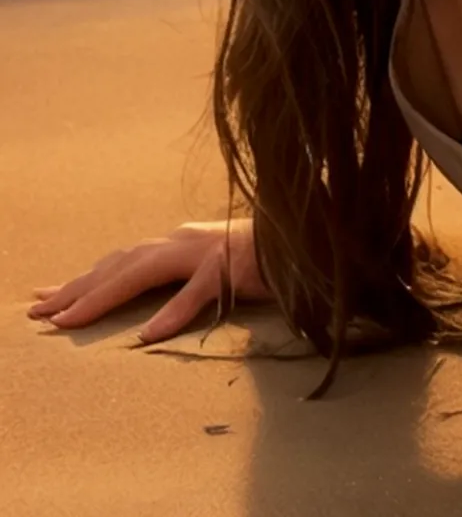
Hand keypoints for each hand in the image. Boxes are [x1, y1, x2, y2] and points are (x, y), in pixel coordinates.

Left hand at [27, 219, 273, 343]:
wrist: (312, 235)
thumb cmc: (268, 257)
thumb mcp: (218, 267)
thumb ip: (186, 279)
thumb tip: (154, 308)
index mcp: (182, 242)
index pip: (122, 260)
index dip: (84, 279)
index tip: (45, 297)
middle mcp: (186, 241)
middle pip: (121, 263)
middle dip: (78, 288)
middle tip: (40, 311)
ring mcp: (208, 251)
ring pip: (144, 271)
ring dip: (104, 295)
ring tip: (71, 319)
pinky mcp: (233, 268)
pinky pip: (197, 293)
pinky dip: (171, 314)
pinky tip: (148, 336)